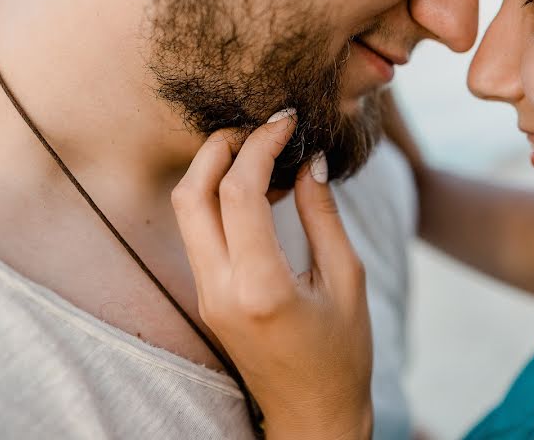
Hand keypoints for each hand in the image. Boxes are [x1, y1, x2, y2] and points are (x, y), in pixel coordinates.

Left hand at [171, 110, 372, 439]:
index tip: (287, 122)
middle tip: (260, 127)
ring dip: (215, 170)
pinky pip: (200, 232)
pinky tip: (262, 191)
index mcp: (259, 287)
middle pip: (191, 194)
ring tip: (264, 153)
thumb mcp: (346, 279)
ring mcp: (206, 296)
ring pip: (186, 211)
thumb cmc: (342, 354)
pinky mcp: (206, 297)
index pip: (239, 193)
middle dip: (220, 147)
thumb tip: (311, 162)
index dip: (261, 146)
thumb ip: (322, 215)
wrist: (312, 414)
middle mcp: (220, 290)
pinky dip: (221, 199)